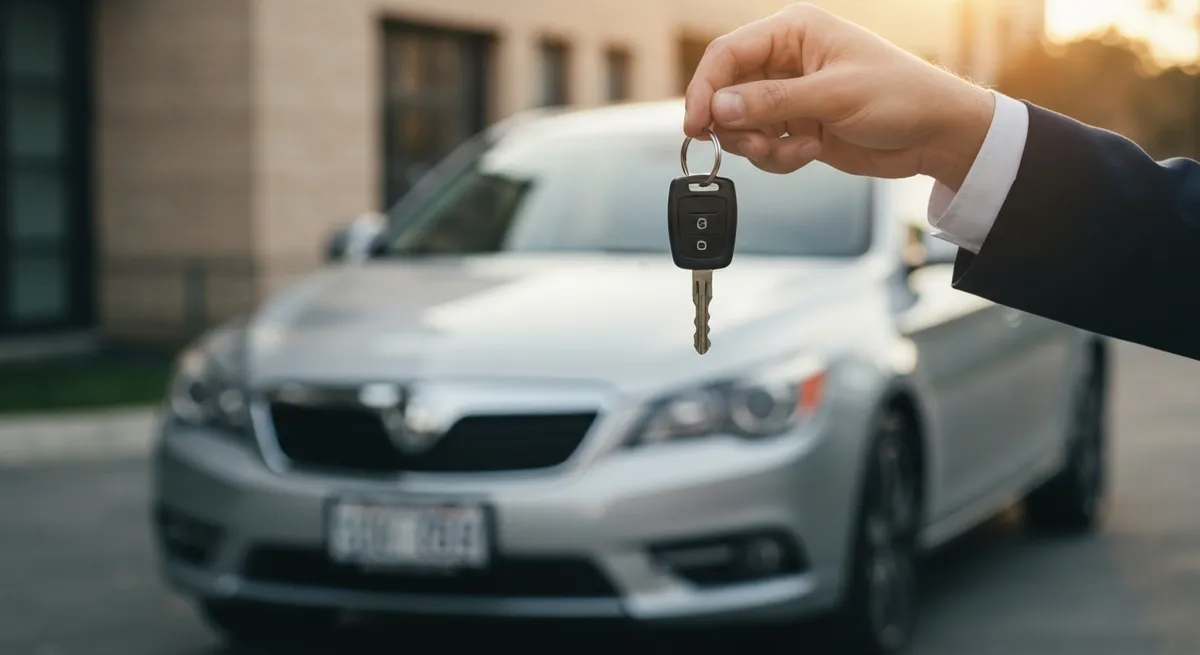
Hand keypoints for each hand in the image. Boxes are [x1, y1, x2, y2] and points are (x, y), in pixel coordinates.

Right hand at [683, 3, 995, 189]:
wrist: (935, 135)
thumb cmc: (901, 96)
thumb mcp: (833, 96)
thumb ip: (771, 102)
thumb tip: (720, 108)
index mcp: (794, 32)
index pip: (727, 54)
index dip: (705, 89)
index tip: (696, 123)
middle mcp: (785, 61)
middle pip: (727, 93)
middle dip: (736, 125)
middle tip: (754, 144)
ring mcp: (789, 96)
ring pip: (741, 125)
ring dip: (760, 146)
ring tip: (794, 149)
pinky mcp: (796, 127)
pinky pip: (763, 147)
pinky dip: (779, 158)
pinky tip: (811, 151)